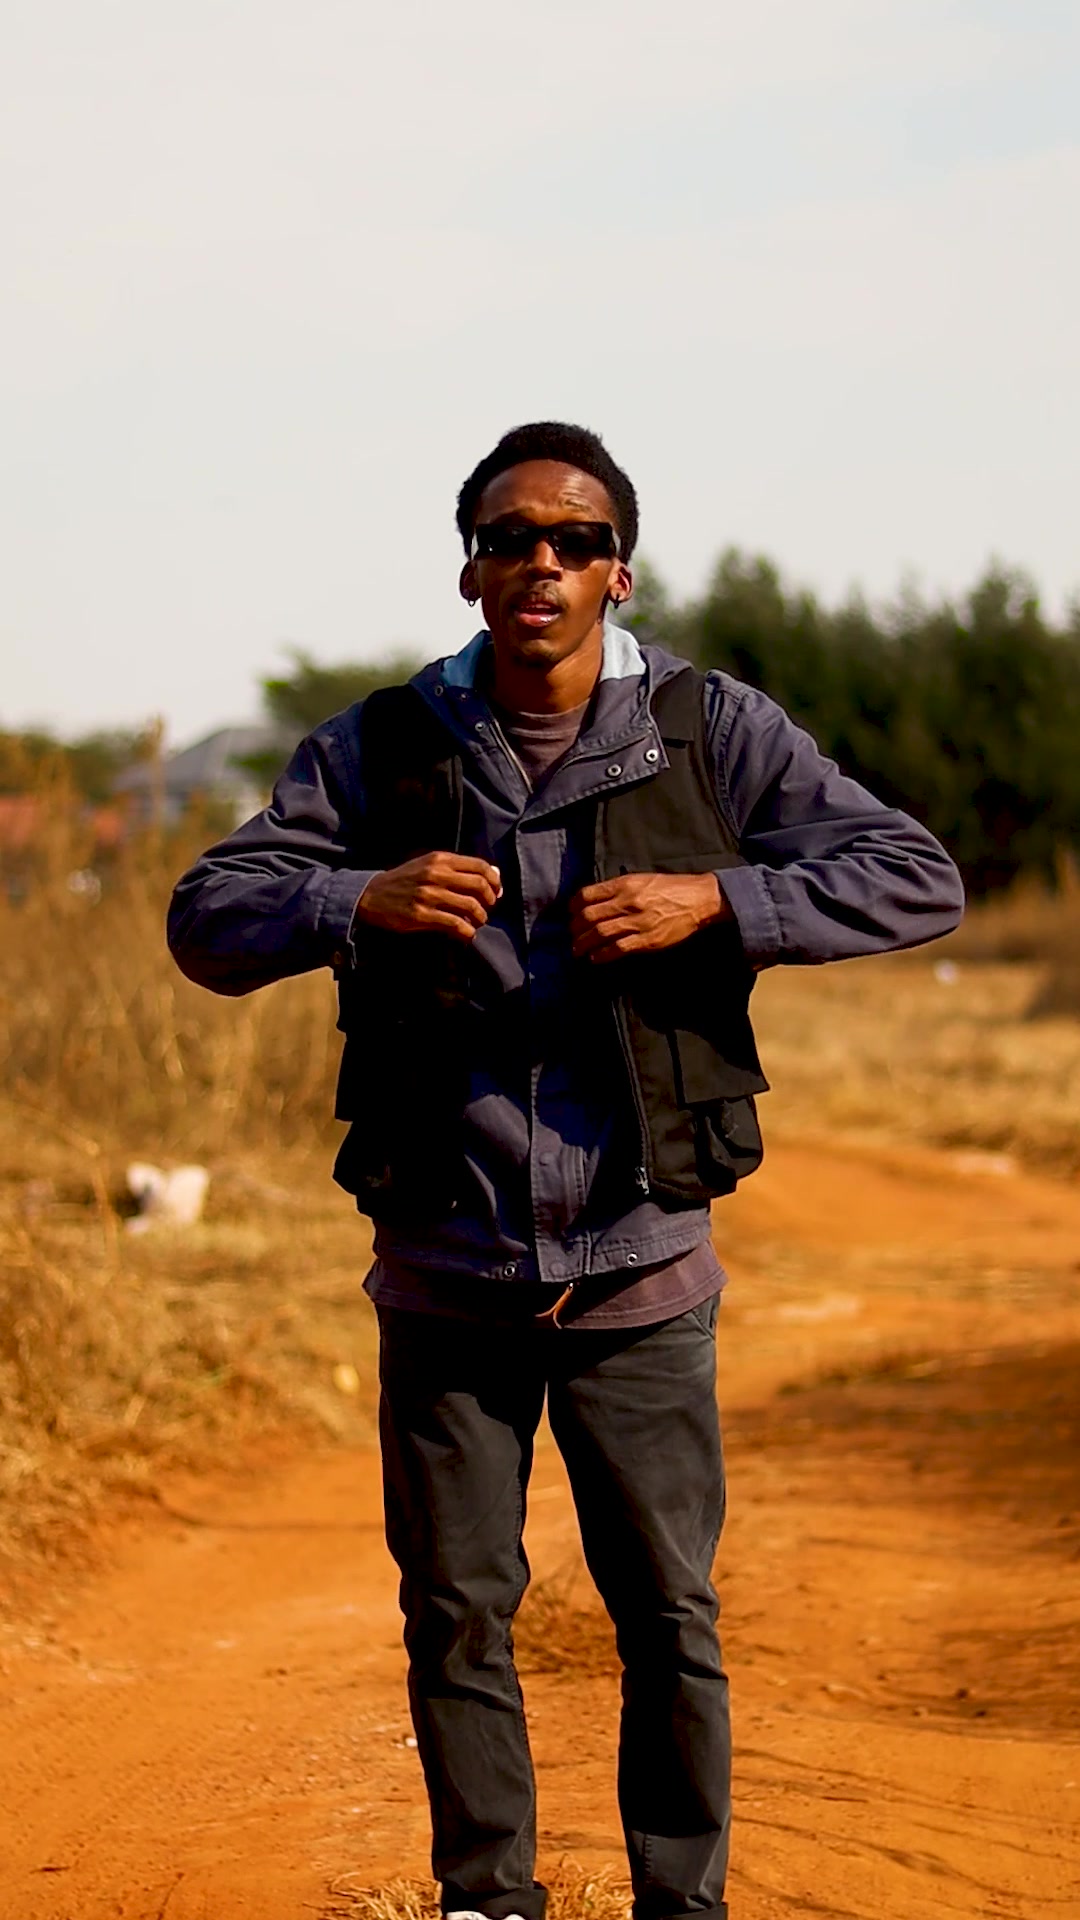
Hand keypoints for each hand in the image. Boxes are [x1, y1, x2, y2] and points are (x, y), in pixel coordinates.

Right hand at [355, 853, 501, 941]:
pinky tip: (467, 934)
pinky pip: (455, 924)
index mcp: (440, 859)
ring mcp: (429, 895)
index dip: (494, 880)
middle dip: (490, 900)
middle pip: (479, 885)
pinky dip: (467, 932)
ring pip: (470, 906)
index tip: (496, 891)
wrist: (372, 894)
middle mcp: (436, 874)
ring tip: (478, 922)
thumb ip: (457, 868)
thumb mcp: (428, 864)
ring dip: (480, 917)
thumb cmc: (405, 879)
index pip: (480, 866)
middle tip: (488, 908)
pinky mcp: (421, 915)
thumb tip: (493, 873)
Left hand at [569, 871, 728, 963]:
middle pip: (589, 916)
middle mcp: (628, 901)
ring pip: (600, 933)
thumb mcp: (642, 879)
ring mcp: (638, 921)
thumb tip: (594, 900)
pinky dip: (602, 955)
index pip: (588, 895)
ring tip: (576, 949)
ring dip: (583, 943)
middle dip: (575, 928)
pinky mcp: (648, 939)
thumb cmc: (671, 888)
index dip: (573, 906)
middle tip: (571, 934)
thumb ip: (619, 888)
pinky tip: (595, 958)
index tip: (570, 914)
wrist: (699, 899)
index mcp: (625, 884)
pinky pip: (618, 949)